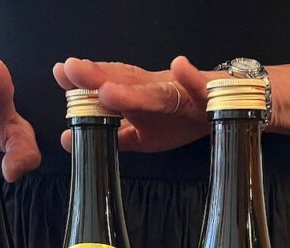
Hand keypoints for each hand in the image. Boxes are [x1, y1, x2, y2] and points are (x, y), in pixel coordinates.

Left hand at [52, 56, 216, 152]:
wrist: (229, 109)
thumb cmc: (183, 119)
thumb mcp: (142, 135)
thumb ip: (109, 136)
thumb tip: (68, 140)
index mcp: (138, 97)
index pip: (108, 84)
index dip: (84, 80)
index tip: (61, 73)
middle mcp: (156, 89)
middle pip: (125, 82)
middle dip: (98, 76)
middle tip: (72, 70)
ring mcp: (181, 91)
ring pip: (155, 90)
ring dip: (133, 89)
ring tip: (108, 89)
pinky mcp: (208, 95)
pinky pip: (201, 87)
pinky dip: (191, 77)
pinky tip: (180, 65)